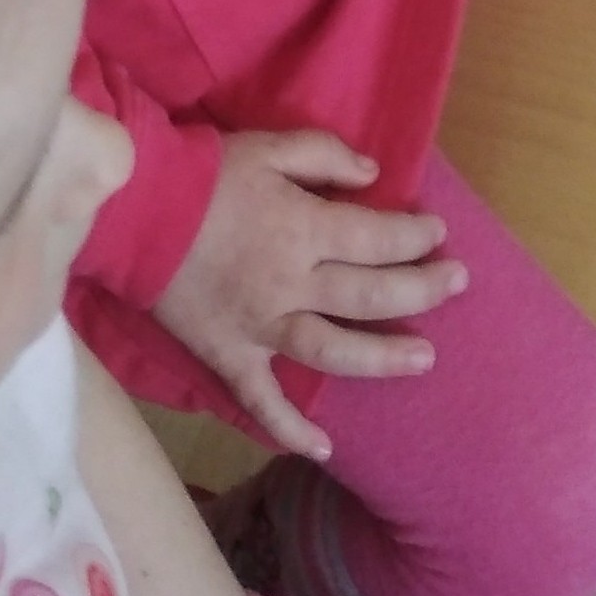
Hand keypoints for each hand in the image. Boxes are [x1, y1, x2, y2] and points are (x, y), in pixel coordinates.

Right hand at [153, 131, 462, 460]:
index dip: (413, 235)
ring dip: (383, 358)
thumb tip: (373, 175)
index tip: (437, 232)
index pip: (375, 237)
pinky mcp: (230, 356)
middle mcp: (291, 285)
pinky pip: (263, 401)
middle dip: (421, 289)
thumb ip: (323, 157)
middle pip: (369, 294)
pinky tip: (325, 449)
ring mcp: (262, 327)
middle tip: (458, 283)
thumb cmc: (205, 173)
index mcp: (302, 228)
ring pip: (334, 351)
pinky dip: (292, 429)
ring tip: (425, 359)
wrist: (137, 210)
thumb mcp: (267, 146)